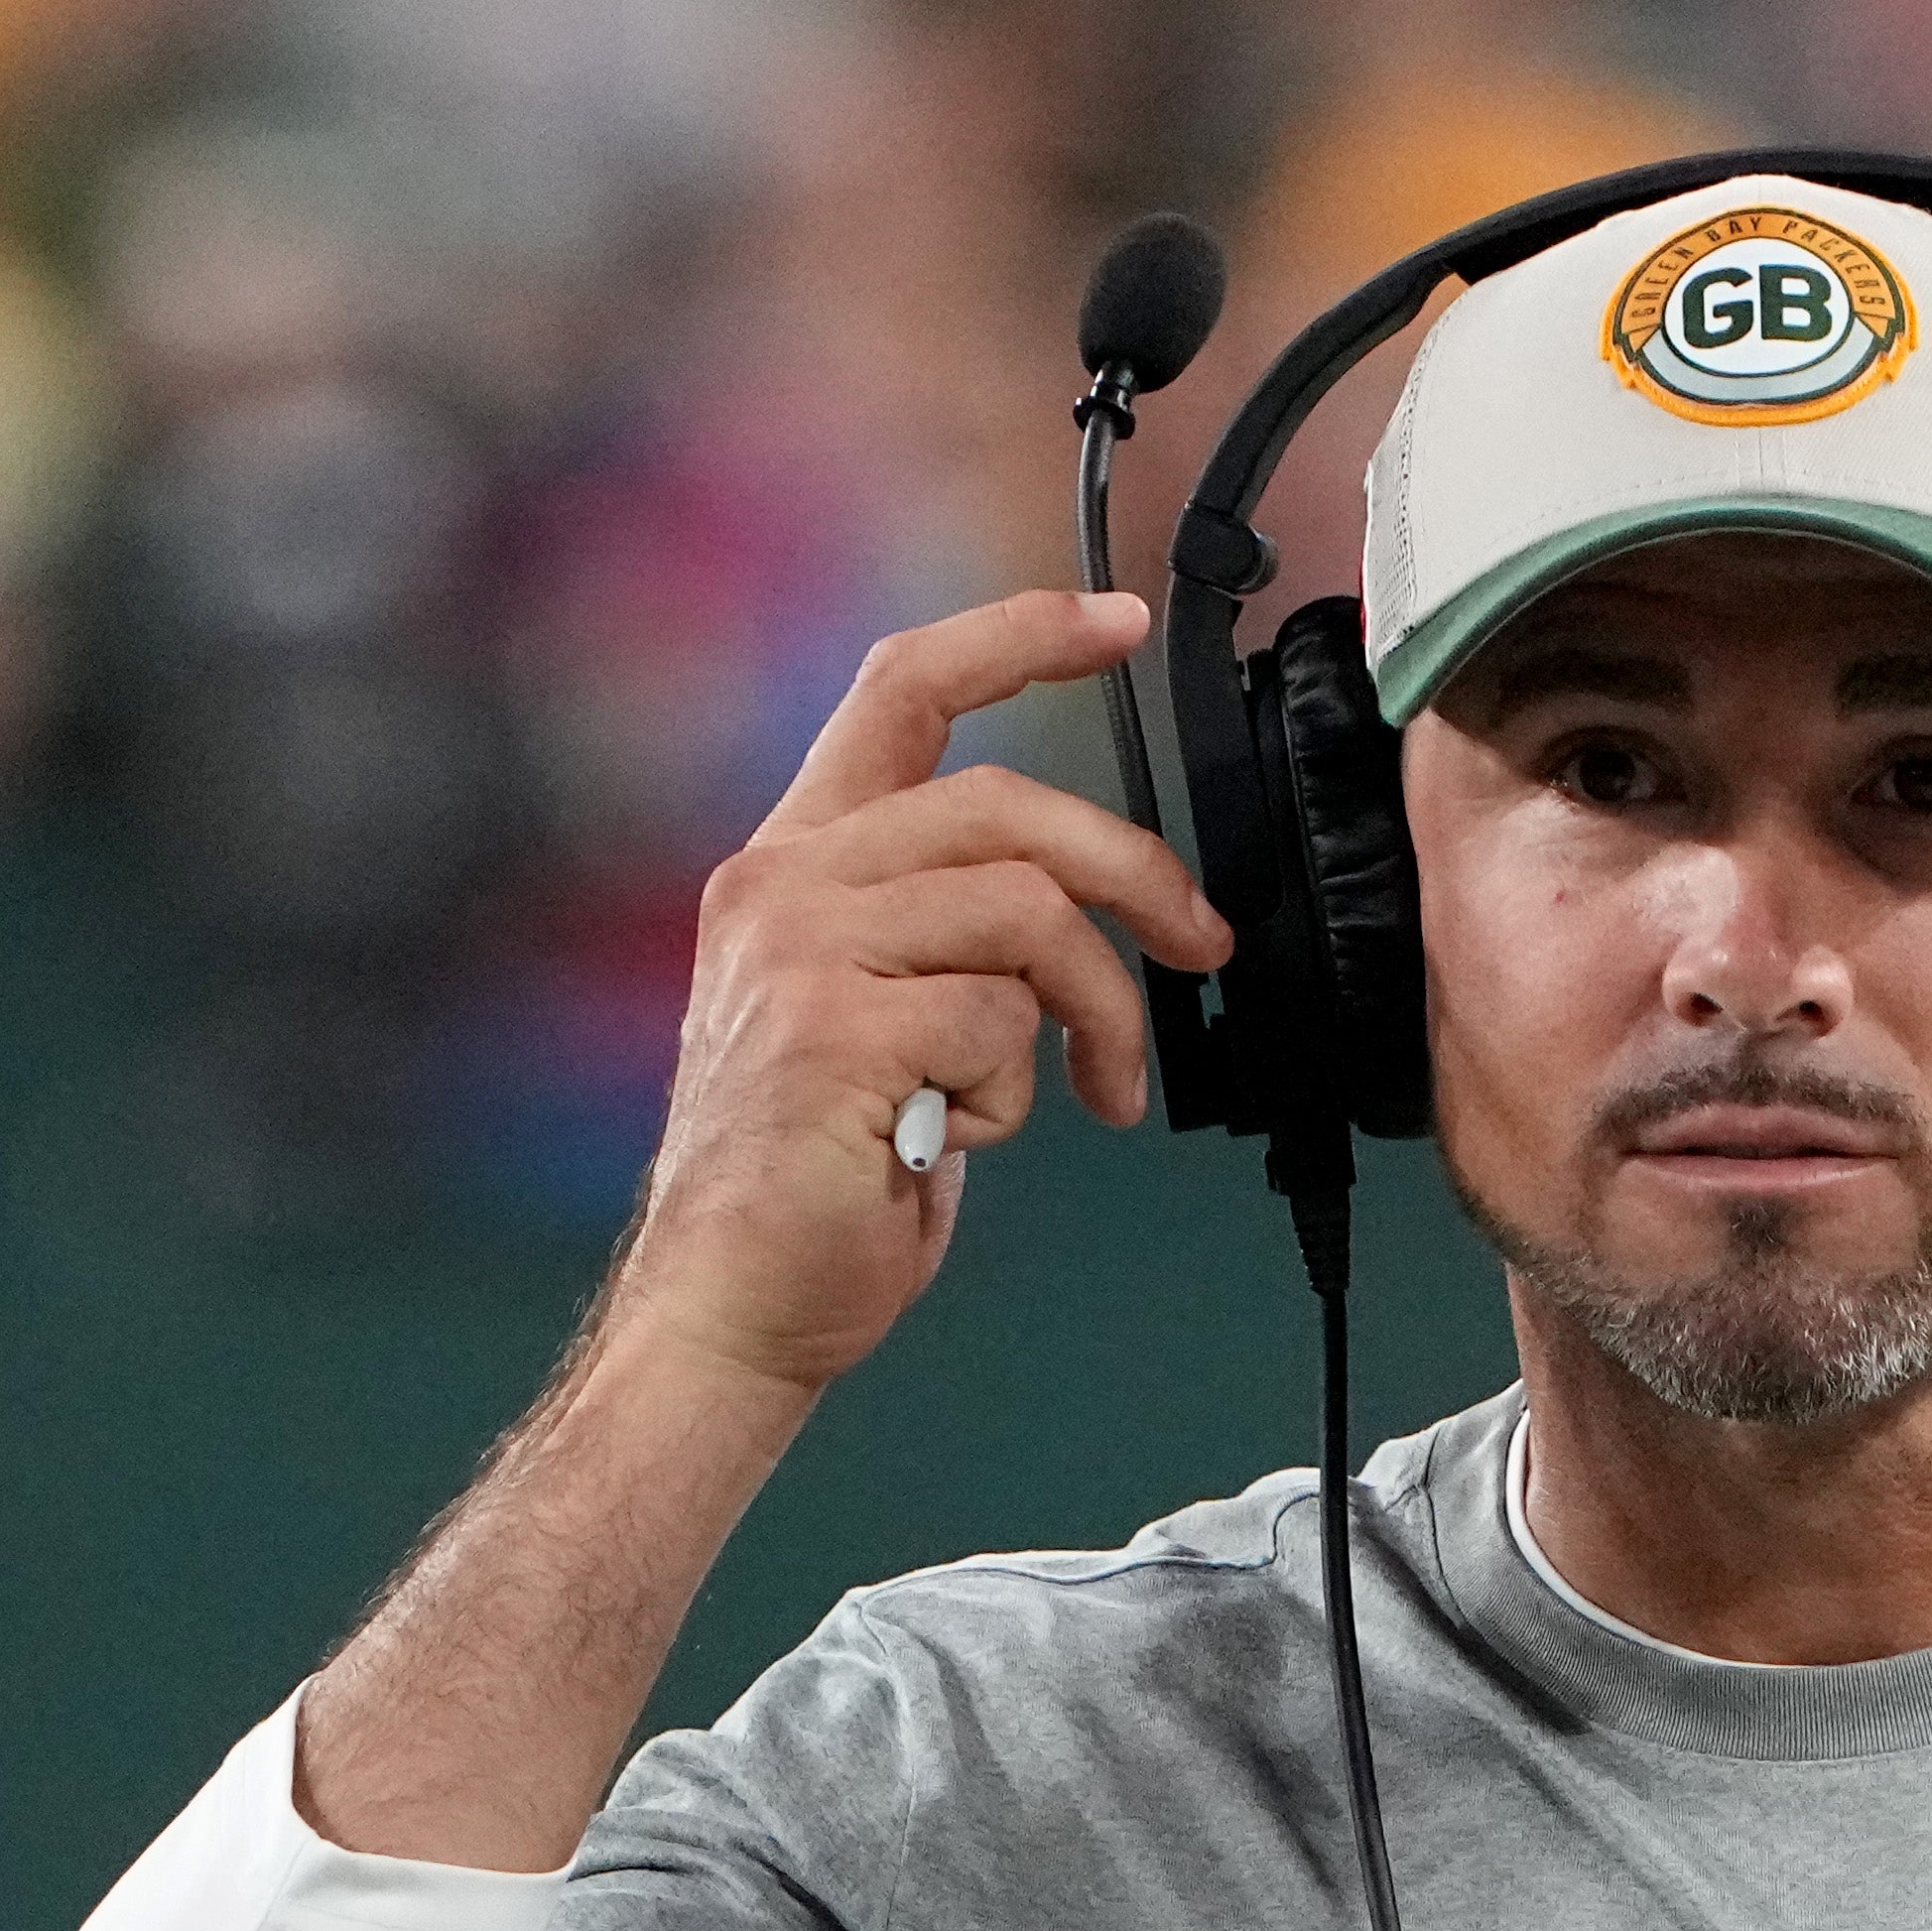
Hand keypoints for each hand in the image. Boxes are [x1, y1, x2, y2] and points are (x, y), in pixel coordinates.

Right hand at [612, 586, 1228, 1410]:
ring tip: (1099, 1087)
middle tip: (1199, 945)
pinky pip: (996, 1021)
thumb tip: (1078, 913)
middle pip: (1006, 806)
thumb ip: (948, 936)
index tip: (1113, 621)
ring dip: (1097, 1009)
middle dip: (1134, 872)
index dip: (1018, 636)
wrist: (731, 1309)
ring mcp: (800, 952)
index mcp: (795, 863)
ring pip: (1024, 914)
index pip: (904, 690)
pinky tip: (961, 1136)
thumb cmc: (817, 1185)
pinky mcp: (833, 1030)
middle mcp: (785, 884)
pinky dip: (1015, 1091)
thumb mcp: (880, 1018)